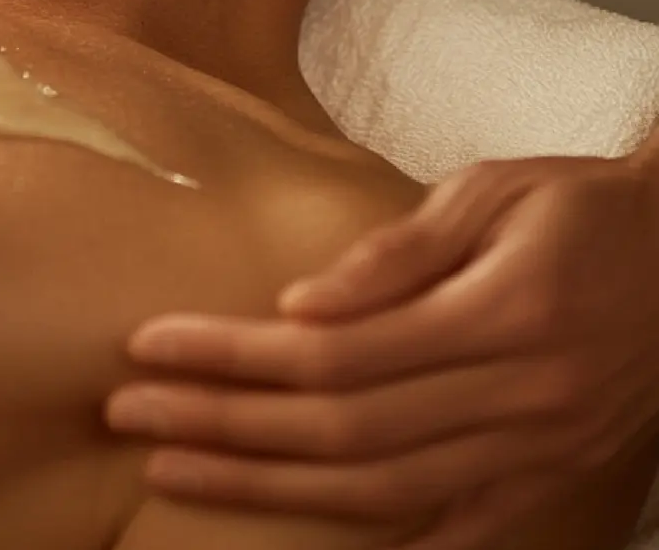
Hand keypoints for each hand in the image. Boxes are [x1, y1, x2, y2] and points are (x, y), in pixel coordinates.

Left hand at [106, 154, 658, 547]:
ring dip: (269, 490)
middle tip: (129, 414)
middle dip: (224, 429)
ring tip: (175, 472)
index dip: (234, 357)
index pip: (334, 355)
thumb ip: (397, 252)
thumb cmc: (579, 207)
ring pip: (382, 493)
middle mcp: (518, 402)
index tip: (150, 346)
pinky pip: (457, 532)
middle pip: (342, 434)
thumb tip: (299, 303)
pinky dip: (379, 541)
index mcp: (498, 319)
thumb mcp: (491, 193)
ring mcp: (537, 455)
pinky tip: (303, 538)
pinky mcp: (552, 480)